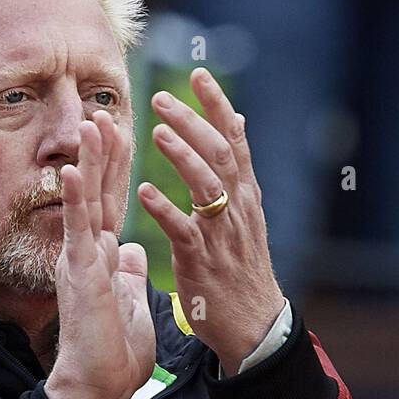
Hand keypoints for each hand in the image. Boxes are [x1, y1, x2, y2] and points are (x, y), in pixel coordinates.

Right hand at [46, 111, 155, 398]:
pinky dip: (73, 200)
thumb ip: (130, 274)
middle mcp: (89, 254)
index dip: (118, 170)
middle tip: (102, 112)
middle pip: (98, 193)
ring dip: (86, 163)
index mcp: (106, 259)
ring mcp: (81, 262)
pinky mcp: (79, 276)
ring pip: (85, 203)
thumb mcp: (130, 303)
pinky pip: (76, 232)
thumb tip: (135, 252)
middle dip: (102, 153)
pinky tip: (71, 170)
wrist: (98, 387)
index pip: (114, 203)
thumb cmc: (113, 354)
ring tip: (88, 125)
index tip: (122, 134)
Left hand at [137, 68, 283, 375]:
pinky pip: (184, 230)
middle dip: (193, 121)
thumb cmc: (243, 271)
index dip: (216, 105)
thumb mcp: (246, 215)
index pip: (233, 140)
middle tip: (162, 97)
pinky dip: (165, 208)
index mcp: (245, 196)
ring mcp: (222, 234)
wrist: (253, 325)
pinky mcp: (203, 261)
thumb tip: (236, 123)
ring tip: (156, 131)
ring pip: (207, 184)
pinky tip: (144, 191)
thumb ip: (237, 171)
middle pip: (219, 153)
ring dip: (182, 155)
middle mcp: (238, 209)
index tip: (198, 73)